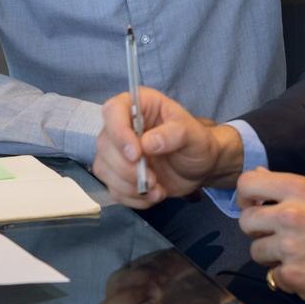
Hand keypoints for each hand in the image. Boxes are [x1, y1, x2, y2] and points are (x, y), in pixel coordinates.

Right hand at [93, 87, 241, 208]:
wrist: (200, 167)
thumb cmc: (197, 142)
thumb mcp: (193, 134)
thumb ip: (174, 134)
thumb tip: (147, 143)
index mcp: (138, 106)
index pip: (113, 110)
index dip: (119, 133)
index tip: (136, 154)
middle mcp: (122, 126)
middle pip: (104, 145)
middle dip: (127, 168)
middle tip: (153, 179)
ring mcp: (117, 151)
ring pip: (104, 169)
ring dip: (129, 186)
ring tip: (157, 189)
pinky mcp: (119, 174)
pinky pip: (113, 189)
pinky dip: (132, 198)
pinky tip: (153, 195)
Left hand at [237, 170, 304, 303]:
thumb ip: (287, 187)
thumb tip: (256, 174)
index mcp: (299, 189)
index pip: (247, 184)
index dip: (246, 197)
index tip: (254, 207)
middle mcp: (290, 215)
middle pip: (246, 221)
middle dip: (259, 230)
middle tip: (279, 235)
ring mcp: (290, 247)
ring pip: (256, 251)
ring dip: (272, 255)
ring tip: (298, 254)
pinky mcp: (292, 275)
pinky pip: (272, 275)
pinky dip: (286, 277)